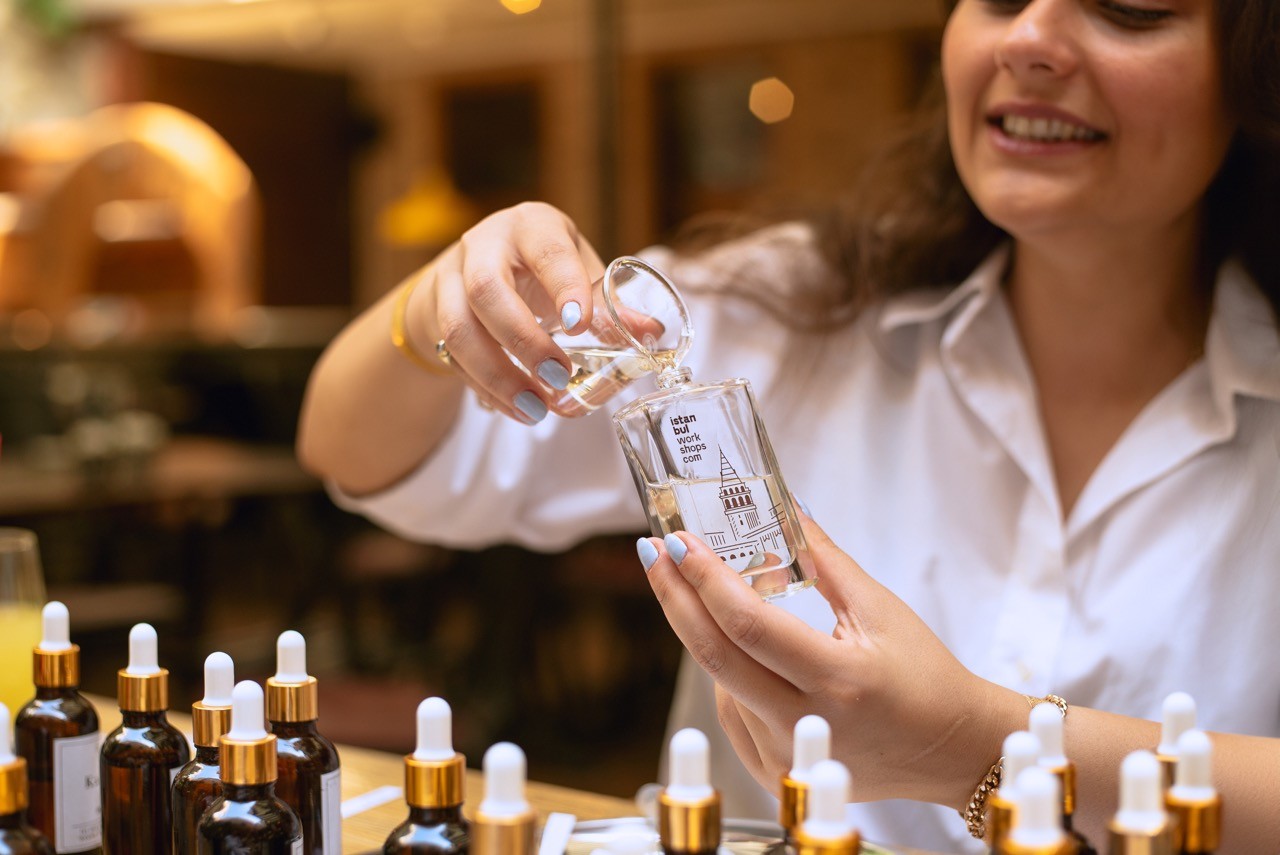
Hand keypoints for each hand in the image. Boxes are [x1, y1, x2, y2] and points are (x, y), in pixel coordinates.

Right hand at [409, 202, 605, 423]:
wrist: (474, 267)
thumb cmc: (539, 268)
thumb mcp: (576, 272)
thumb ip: (608, 304)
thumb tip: (651, 334)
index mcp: (531, 227)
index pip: (547, 252)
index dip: (564, 287)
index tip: (581, 325)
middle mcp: (484, 245)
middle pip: (487, 290)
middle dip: (524, 341)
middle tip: (560, 377)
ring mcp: (452, 279)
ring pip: (459, 329)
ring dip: (498, 376)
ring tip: (536, 409)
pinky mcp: (436, 314)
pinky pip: (452, 357)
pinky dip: (485, 389)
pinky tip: (514, 409)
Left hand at [639, 513, 1019, 807]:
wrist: (952, 750)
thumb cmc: (926, 677)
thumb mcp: (881, 609)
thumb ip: (824, 559)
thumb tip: (782, 506)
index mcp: (839, 680)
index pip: (748, 625)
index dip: (704, 579)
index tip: (677, 542)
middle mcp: (806, 725)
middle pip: (713, 655)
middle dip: (674, 596)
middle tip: (653, 553)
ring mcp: (786, 756)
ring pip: (719, 683)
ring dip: (707, 633)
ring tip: (714, 596)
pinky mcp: (775, 773)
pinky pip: (730, 715)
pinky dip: (727, 675)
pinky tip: (740, 650)